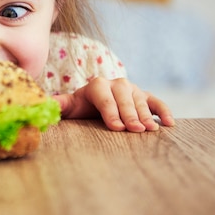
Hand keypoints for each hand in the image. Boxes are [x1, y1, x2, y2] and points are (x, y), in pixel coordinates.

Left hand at [53, 77, 174, 131]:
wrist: (96, 102)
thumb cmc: (82, 107)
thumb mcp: (70, 106)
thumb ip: (59, 104)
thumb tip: (45, 103)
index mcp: (97, 85)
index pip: (104, 97)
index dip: (110, 112)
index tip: (116, 127)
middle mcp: (116, 84)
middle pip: (124, 98)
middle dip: (129, 114)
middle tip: (135, 130)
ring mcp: (133, 89)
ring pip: (140, 100)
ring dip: (146, 115)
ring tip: (150, 130)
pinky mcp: (145, 96)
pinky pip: (156, 102)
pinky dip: (163, 111)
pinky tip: (169, 123)